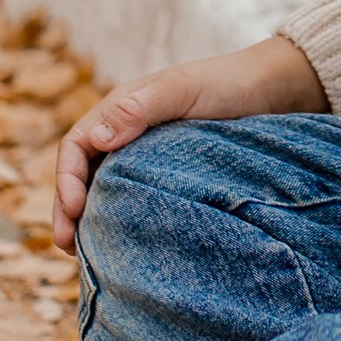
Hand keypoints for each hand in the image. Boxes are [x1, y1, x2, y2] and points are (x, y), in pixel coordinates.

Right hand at [50, 32, 326, 254]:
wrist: (274, 92)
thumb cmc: (228, 85)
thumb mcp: (183, 90)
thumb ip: (141, 107)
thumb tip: (97, 139)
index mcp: (121, 112)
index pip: (76, 147)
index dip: (67, 180)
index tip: (74, 211)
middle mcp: (126, 136)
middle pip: (83, 176)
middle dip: (69, 210)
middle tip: (66, 246)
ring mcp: (146, 158)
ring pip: (105, 192)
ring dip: (91, 220)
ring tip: (87, 256)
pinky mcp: (169, 178)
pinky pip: (134, 201)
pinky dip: (121, 221)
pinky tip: (125, 248)